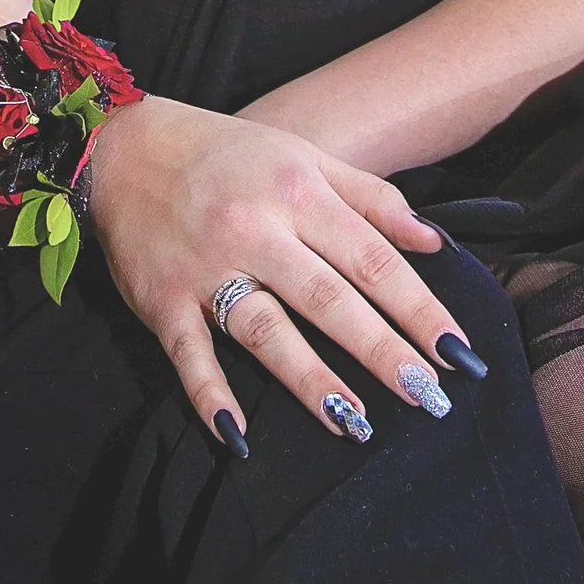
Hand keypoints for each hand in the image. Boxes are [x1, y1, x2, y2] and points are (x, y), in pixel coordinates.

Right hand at [82, 95, 467, 442]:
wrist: (123, 146)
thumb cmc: (228, 154)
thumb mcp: (304, 157)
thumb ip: (372, 198)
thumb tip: (435, 243)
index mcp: (297, 192)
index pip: (372, 259)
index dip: (419, 308)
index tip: (460, 354)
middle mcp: (256, 229)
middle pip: (330, 300)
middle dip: (384, 352)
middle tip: (430, 399)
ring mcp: (206, 267)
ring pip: (266, 331)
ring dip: (312, 381)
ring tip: (358, 424)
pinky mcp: (162, 299)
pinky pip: (188, 353)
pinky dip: (210, 394)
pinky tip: (239, 437)